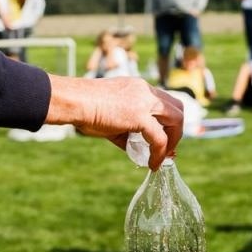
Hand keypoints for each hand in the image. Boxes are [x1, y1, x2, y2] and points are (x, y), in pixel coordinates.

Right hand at [46, 75, 183, 168]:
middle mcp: (145, 91)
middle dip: (177, 131)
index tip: (165, 140)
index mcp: (139, 88)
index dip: (169, 123)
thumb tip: (135, 149)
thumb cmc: (84, 109)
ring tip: (164, 157)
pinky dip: (160, 153)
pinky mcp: (139, 115)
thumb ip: (127, 131)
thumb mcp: (112, 118)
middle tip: (168, 149)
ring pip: (176, 119)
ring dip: (174, 140)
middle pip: (178, 108)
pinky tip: (153, 164)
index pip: (164, 102)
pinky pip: (159, 138)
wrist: (73, 101)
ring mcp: (144, 101)